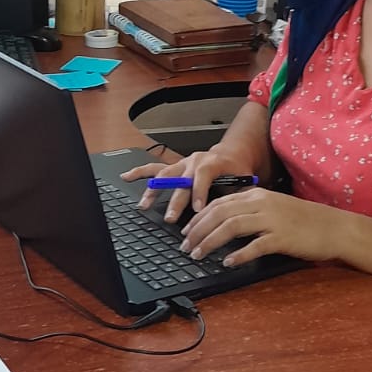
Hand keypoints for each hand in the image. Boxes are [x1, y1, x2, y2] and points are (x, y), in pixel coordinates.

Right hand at [120, 148, 260, 224]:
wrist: (232, 154)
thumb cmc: (237, 168)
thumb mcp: (244, 180)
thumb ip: (240, 194)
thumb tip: (238, 212)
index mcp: (213, 162)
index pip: (203, 175)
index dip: (199, 192)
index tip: (197, 209)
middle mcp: (195, 160)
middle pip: (181, 179)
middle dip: (175, 200)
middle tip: (170, 218)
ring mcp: (182, 163)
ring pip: (164, 174)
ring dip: (154, 190)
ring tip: (144, 204)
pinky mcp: (175, 167)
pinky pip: (154, 168)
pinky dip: (140, 173)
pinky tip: (126, 176)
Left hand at [179, 187, 353, 267]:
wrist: (335, 227)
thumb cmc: (304, 221)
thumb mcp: (274, 208)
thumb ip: (251, 211)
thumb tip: (224, 223)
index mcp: (258, 195)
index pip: (219, 203)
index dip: (199, 217)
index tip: (186, 231)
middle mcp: (262, 203)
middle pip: (220, 213)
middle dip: (198, 230)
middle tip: (185, 246)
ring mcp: (272, 220)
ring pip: (231, 227)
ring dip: (210, 241)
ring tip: (198, 254)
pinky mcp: (282, 238)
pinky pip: (254, 246)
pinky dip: (238, 254)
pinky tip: (228, 263)